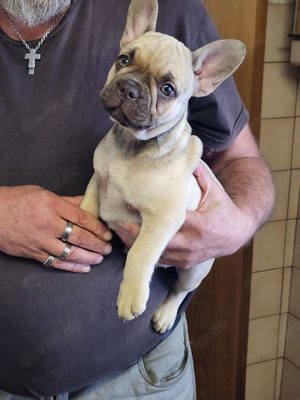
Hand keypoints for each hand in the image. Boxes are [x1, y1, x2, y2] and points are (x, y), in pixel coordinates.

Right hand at [0, 186, 111, 272]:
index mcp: (52, 204)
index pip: (81, 217)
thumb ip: (67, 201)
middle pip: (79, 236)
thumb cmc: (17, 200)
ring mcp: (40, 240)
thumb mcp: (43, 193)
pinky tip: (85, 268)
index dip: (97, 227)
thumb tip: (88, 203)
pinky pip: (56, 262)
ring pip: (70, 252)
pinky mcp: (33, 253)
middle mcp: (48, 223)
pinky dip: (72, 266)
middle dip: (97, 244)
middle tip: (108, 248)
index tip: (108, 233)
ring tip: (100, 258)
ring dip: (88, 257)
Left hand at [115, 160, 252, 268]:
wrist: (235, 234)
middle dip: (134, 233)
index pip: (171, 221)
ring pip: (156, 254)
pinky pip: (160, 259)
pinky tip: (130, 240)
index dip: (148, 215)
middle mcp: (193, 245)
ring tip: (117, 229)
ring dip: (135, 243)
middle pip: (157, 241)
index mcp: (201, 225)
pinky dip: (145, 251)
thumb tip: (181, 152)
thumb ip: (197, 174)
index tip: (130, 205)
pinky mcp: (184, 264)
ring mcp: (188, 257)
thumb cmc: (222, 208)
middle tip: (114, 220)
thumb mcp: (213, 189)